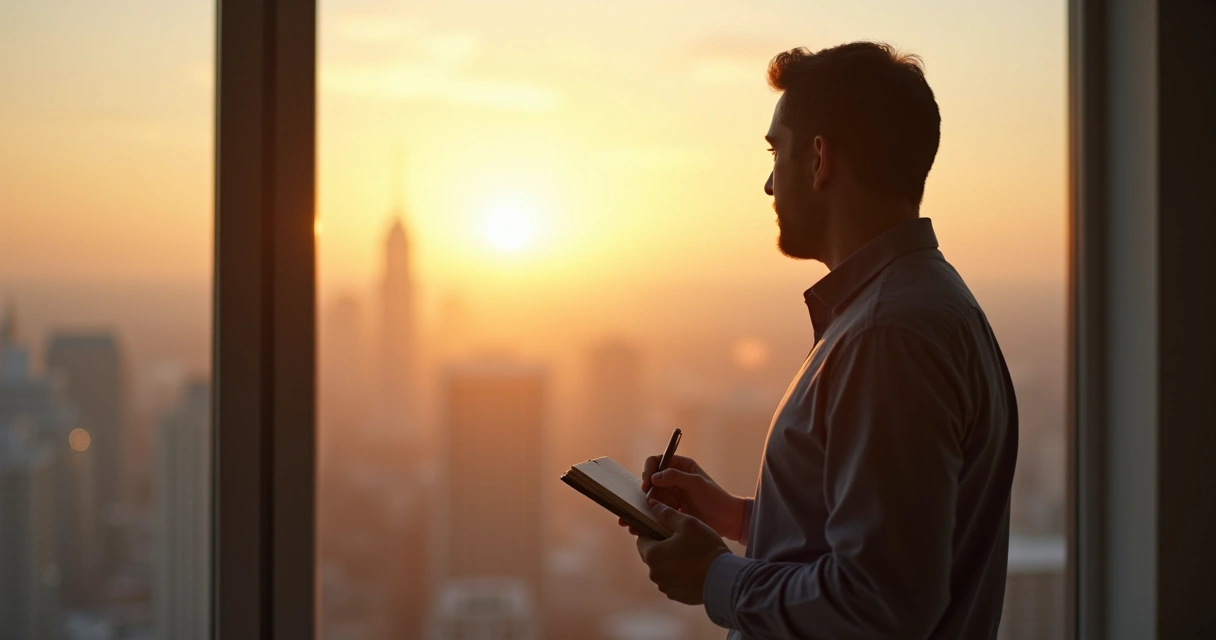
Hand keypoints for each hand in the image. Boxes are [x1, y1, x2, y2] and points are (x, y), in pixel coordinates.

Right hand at [619, 454, 746, 541]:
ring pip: (651, 497)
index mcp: (681, 466)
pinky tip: (638, 525)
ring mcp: (672, 495)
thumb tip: (655, 477)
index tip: (647, 484)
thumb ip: (676, 477)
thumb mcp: (697, 484)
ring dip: (641, 506)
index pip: (658, 461)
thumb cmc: (715, 498)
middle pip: (651, 481)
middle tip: (636, 504)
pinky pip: (656, 510)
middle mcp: (674, 479)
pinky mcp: (671, 510)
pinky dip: (647, 516)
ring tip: (629, 518)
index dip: (649, 470)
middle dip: (642, 491)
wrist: (727, 521)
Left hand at [636, 499, 730, 604]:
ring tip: (690, 555)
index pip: (642, 539)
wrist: (725, 578)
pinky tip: (693, 569)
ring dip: (670, 562)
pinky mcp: (676, 595)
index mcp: (652, 554)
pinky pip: (672, 581)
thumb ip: (667, 514)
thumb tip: (652, 505)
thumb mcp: (688, 523)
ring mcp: (665, 586)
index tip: (667, 529)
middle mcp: (654, 573)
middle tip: (681, 541)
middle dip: (662, 547)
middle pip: (651, 555)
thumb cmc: (705, 548)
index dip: (653, 531)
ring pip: (662, 569)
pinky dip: (679, 575)